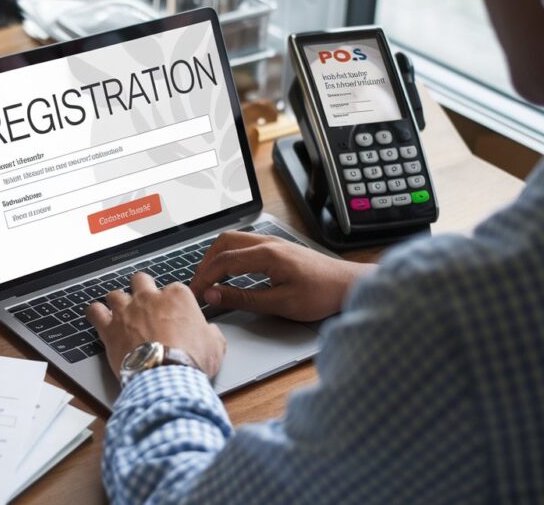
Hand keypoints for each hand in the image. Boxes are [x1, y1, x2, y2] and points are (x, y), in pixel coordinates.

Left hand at [86, 273, 225, 378]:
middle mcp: (150, 298)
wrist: (166, 377)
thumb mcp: (215, 346)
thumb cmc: (190, 361)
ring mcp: (127, 310)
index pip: (173, 289)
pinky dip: (95, 314)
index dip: (172, 302)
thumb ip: (211, 333)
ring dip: (117, 302)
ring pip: (116, 293)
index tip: (173, 313)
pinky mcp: (109, 327)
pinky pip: (94, 311)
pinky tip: (98, 317)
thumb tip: (212, 333)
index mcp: (177, 297)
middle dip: (141, 289)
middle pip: (141, 280)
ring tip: (120, 313)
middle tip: (144, 304)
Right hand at [188, 231, 375, 321]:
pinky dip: (229, 255)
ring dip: (216, 257)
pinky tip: (229, 270)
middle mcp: (268, 242)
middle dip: (205, 264)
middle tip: (197, 285)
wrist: (349, 284)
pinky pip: (244, 244)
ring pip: (233, 240)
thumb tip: (215, 294)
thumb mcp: (280, 303)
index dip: (204, 278)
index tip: (195, 294)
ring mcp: (273, 242)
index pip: (223, 262)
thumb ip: (244, 298)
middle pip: (223, 243)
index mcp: (267, 254)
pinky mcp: (278, 247)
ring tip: (208, 278)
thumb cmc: (321, 294)